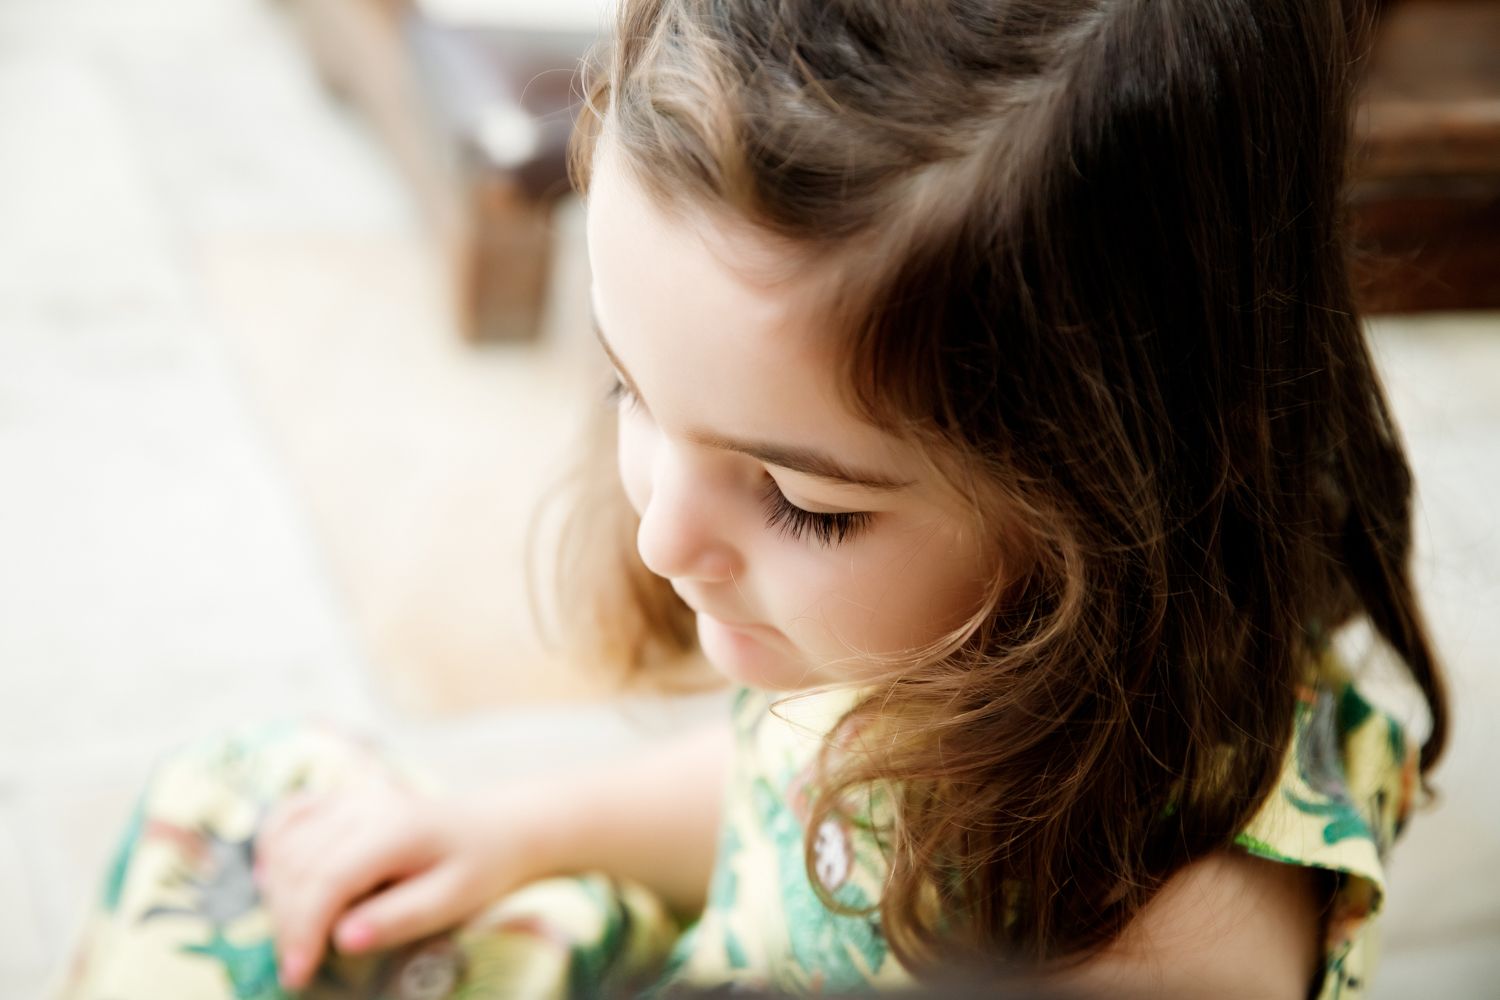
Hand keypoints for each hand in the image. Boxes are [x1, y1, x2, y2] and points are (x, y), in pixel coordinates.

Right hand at [254, 771, 550, 990]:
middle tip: (302, 967)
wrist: (495, 830)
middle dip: (289, 924)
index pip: (328, 880)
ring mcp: (348, 797)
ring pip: (284, 845)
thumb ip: (399, 919)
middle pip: (298, 867)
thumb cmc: (478, 868)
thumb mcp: (452, 901)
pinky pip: (287, 817)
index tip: (297, 975)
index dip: (303, 930)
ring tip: (302, 935)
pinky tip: (278, 881)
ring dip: (279, 895)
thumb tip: (343, 940)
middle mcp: (364, 805)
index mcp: (395, 830)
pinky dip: (272, 849)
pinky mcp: (339, 800)